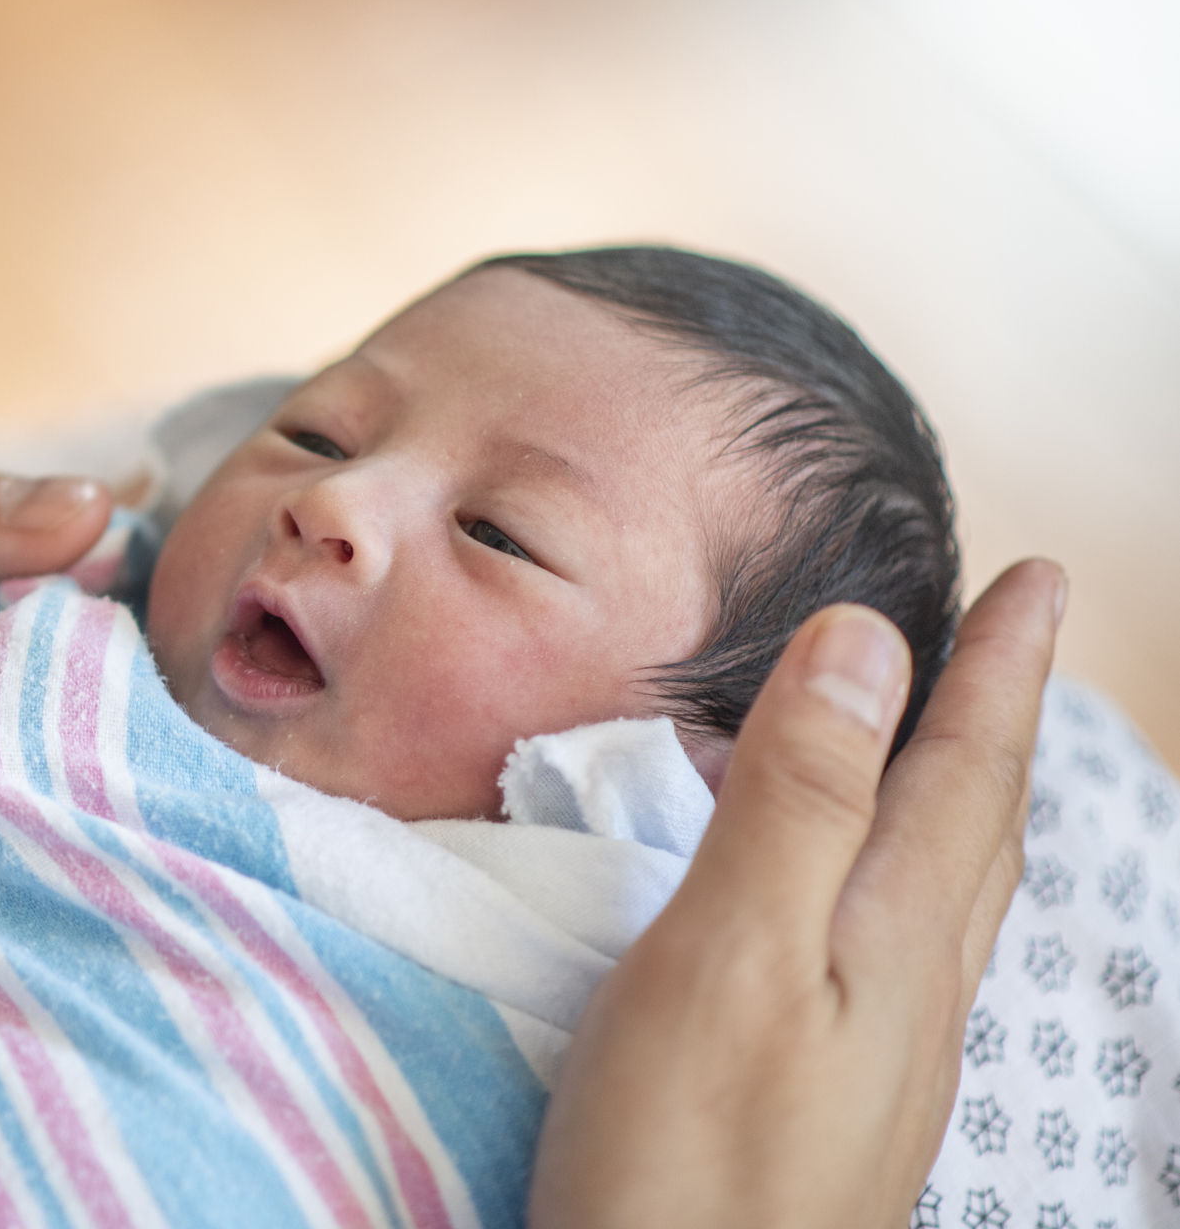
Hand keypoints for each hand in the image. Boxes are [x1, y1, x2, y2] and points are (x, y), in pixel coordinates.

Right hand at [529, 559, 1063, 1228]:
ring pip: (945, 894)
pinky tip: (843, 895)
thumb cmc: (690, 1154)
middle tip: (1016, 638)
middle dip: (998, 722)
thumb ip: (800, 801)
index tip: (1038, 574)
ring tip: (944, 741)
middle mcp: (912, 991)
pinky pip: (894, 944)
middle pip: (978, 828)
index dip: (1001, 668)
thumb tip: (867, 644)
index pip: (967, 770)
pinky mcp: (832, 1101)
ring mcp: (881, 1058)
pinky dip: (893, 870)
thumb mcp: (735, 952)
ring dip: (956, 795)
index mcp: (896, 936)